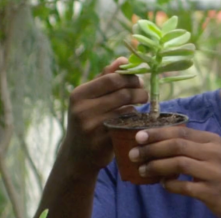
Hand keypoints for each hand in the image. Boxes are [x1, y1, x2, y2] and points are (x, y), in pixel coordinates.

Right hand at [64, 57, 148, 171]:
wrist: (76, 156)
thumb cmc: (86, 120)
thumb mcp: (89, 99)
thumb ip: (105, 77)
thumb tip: (124, 59)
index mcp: (79, 94)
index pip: (112, 79)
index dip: (130, 78)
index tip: (138, 81)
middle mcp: (83, 110)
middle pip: (122, 93)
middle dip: (139, 91)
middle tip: (144, 94)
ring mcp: (92, 128)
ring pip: (127, 110)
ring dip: (137, 107)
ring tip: (138, 107)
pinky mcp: (103, 143)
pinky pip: (127, 127)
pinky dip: (134, 122)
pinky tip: (134, 121)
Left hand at [129, 126, 220, 217]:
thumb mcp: (215, 154)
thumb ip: (192, 147)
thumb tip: (158, 143)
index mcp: (212, 141)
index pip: (180, 132)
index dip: (157, 133)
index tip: (138, 136)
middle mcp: (214, 153)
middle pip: (176, 145)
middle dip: (151, 148)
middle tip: (134, 154)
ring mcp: (214, 173)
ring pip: (178, 164)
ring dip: (156, 166)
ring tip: (142, 170)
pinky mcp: (211, 192)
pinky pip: (184, 187)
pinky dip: (170, 185)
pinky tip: (163, 184)